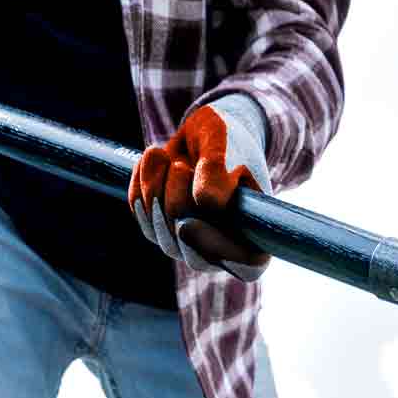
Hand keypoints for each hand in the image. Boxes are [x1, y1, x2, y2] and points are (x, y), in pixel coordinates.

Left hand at [128, 95, 272, 282]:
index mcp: (256, 235)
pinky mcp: (162, 230)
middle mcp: (224, 250)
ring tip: (164, 155)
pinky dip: (141, 184)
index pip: (247, 265)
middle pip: (193, 251)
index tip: (188, 224)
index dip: (219, 250)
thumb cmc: (227, 139)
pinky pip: (143, 216)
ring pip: (163, 236)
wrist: (208, 132)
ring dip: (156, 190)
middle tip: (182, 167)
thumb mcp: (225, 145)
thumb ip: (218, 172)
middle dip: (178, 205)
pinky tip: (155, 159)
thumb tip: (207, 204)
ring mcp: (190, 245)